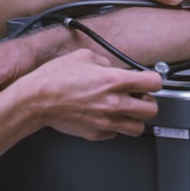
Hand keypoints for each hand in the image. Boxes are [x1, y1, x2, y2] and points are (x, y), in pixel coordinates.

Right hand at [17, 49, 161, 139]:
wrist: (36, 100)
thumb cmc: (55, 78)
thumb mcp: (83, 56)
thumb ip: (104, 61)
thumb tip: (111, 67)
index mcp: (114, 81)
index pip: (154, 83)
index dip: (153, 79)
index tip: (148, 79)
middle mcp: (114, 103)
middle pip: (151, 109)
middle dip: (148, 101)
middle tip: (139, 96)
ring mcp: (106, 121)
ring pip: (138, 128)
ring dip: (135, 118)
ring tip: (126, 109)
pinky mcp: (96, 134)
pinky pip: (116, 134)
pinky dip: (115, 126)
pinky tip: (106, 116)